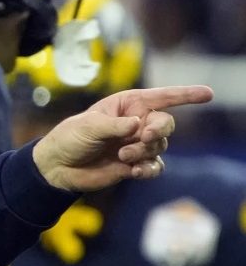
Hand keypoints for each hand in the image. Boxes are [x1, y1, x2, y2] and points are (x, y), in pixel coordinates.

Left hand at [32, 85, 211, 191]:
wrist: (58, 167)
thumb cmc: (70, 138)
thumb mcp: (88, 126)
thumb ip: (115, 125)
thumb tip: (138, 125)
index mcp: (127, 105)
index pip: (162, 97)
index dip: (186, 95)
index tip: (208, 94)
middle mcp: (136, 123)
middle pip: (165, 124)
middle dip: (158, 130)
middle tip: (143, 137)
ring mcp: (137, 144)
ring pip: (160, 146)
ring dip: (145, 151)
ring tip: (123, 156)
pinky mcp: (135, 164)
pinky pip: (155, 167)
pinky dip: (149, 169)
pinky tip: (135, 171)